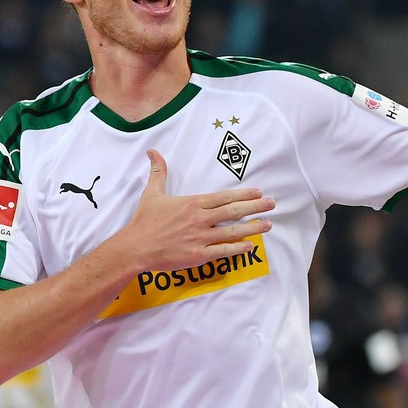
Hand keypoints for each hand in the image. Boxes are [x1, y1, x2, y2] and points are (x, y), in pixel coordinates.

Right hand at [121, 150, 274, 270]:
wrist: (135, 247)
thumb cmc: (144, 221)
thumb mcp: (152, 193)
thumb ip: (159, 172)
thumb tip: (153, 151)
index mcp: (192, 203)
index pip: (224, 197)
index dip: (243, 194)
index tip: (258, 192)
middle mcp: (200, 219)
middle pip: (234, 211)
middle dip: (256, 207)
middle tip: (272, 204)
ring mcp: (201, 238)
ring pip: (233, 231)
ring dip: (253, 227)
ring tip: (268, 224)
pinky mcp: (198, 255)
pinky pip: (223, 251)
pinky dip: (238, 248)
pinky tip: (250, 246)